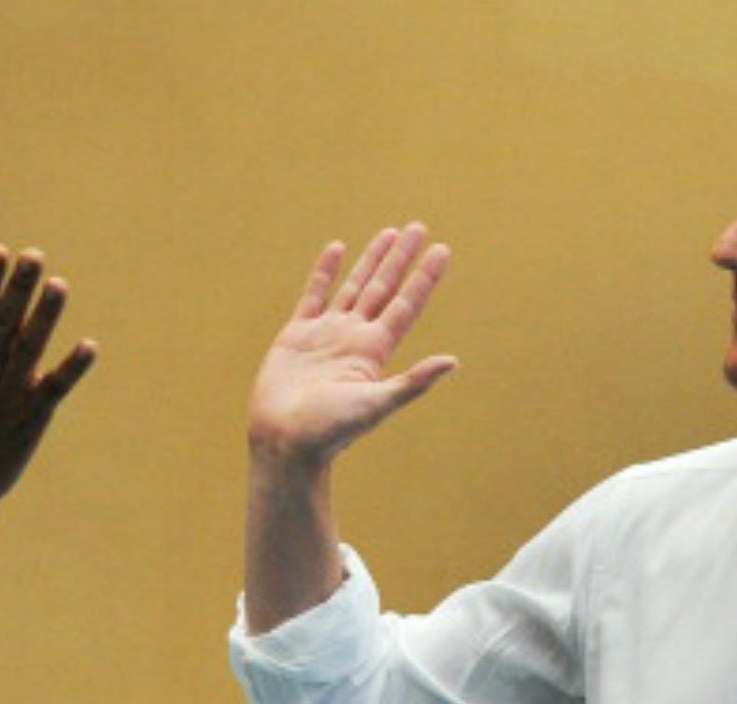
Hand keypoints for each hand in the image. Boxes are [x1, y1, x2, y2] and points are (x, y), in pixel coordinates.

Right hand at [0, 246, 97, 510]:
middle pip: (2, 323)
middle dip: (17, 290)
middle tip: (34, 256)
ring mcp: (10, 392)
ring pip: (28, 348)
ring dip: (44, 318)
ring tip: (60, 285)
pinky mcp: (33, 414)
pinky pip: (55, 387)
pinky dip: (72, 368)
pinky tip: (90, 346)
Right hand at [249, 223, 457, 467]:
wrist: (284, 442)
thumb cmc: (329, 430)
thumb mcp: (375, 405)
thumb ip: (412, 383)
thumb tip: (452, 362)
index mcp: (374, 351)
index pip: (406, 305)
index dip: (424, 278)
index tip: (442, 250)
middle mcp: (354, 337)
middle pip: (384, 288)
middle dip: (401, 258)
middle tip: (419, 228)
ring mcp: (326, 334)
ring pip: (354, 286)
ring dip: (371, 260)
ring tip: (389, 233)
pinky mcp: (296, 335)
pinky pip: (314, 295)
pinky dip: (325, 272)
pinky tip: (337, 249)